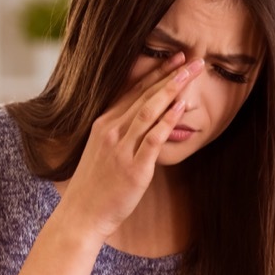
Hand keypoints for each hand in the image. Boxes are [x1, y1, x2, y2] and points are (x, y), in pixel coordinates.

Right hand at [57, 52, 202, 243]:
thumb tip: (144, 126)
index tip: (174, 59)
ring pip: (149, 110)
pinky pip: (152, 138)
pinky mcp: (133, 167)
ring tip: (191, 74)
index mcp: (104, 124)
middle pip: (144, 95)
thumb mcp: (103, 152)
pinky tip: (182, 107)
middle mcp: (111, 130)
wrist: (82, 215)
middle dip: (170, 74)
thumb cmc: (95, 186)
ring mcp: (121, 148)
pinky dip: (167, 120)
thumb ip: (122, 136)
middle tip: (193, 58)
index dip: (156, 72)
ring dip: (172, 89)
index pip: (133, 91)